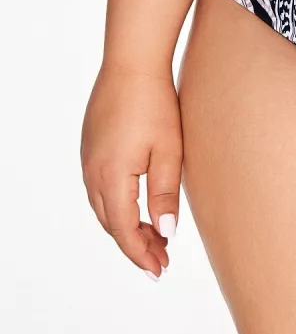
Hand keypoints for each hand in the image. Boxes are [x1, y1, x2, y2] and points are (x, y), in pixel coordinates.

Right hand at [80, 64, 181, 278]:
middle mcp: (93, 172)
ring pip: (103, 207)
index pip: (124, 230)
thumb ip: (165, 194)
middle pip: (111, 223)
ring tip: (152, 236)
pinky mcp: (90, 147)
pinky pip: (99, 188)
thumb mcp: (169, 151)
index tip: (159, 270)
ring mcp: (88, 159)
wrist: (132, 63)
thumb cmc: (155, 103)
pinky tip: (135, 204)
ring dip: (125, 225)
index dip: (141, 254)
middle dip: (134, 245)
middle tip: (160, 259)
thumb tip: (164, 233)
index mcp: (112, 177)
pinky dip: (116, 204)